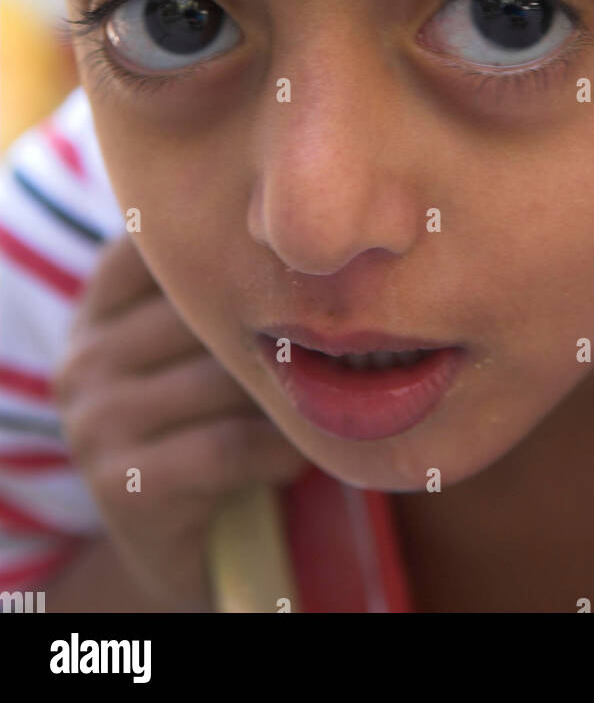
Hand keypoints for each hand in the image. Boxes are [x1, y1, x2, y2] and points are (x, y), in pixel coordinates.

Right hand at [52, 232, 307, 609]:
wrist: (194, 541)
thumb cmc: (217, 417)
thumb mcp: (208, 340)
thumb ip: (229, 280)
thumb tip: (311, 223)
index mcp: (100, 306)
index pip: (173, 247)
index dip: (245, 255)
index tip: (305, 271)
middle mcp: (84, 356)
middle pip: (206, 312)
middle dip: (276, 331)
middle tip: (340, 343)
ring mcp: (93, 420)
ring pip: (223, 378)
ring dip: (284, 397)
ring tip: (318, 406)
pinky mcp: (121, 483)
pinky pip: (226, 445)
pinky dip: (275, 452)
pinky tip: (293, 460)